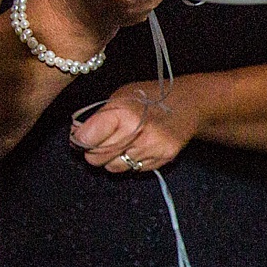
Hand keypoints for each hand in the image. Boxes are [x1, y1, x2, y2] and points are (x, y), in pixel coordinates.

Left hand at [70, 80, 197, 173]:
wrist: (189, 103)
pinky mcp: (163, 160)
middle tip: (100, 140)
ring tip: (120, 144)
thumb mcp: (120, 97)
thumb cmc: (149, 97)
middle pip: (96, 157)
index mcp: (123, 114)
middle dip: (93, 150)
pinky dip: (130, 161)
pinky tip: (137, 147)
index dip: (80, 138)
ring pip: (113, 167)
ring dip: (111, 159)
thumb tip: (78, 136)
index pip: (86, 139)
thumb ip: (99, 117)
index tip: (81, 135)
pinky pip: (133, 170)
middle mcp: (138, 134)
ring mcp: (152, 149)